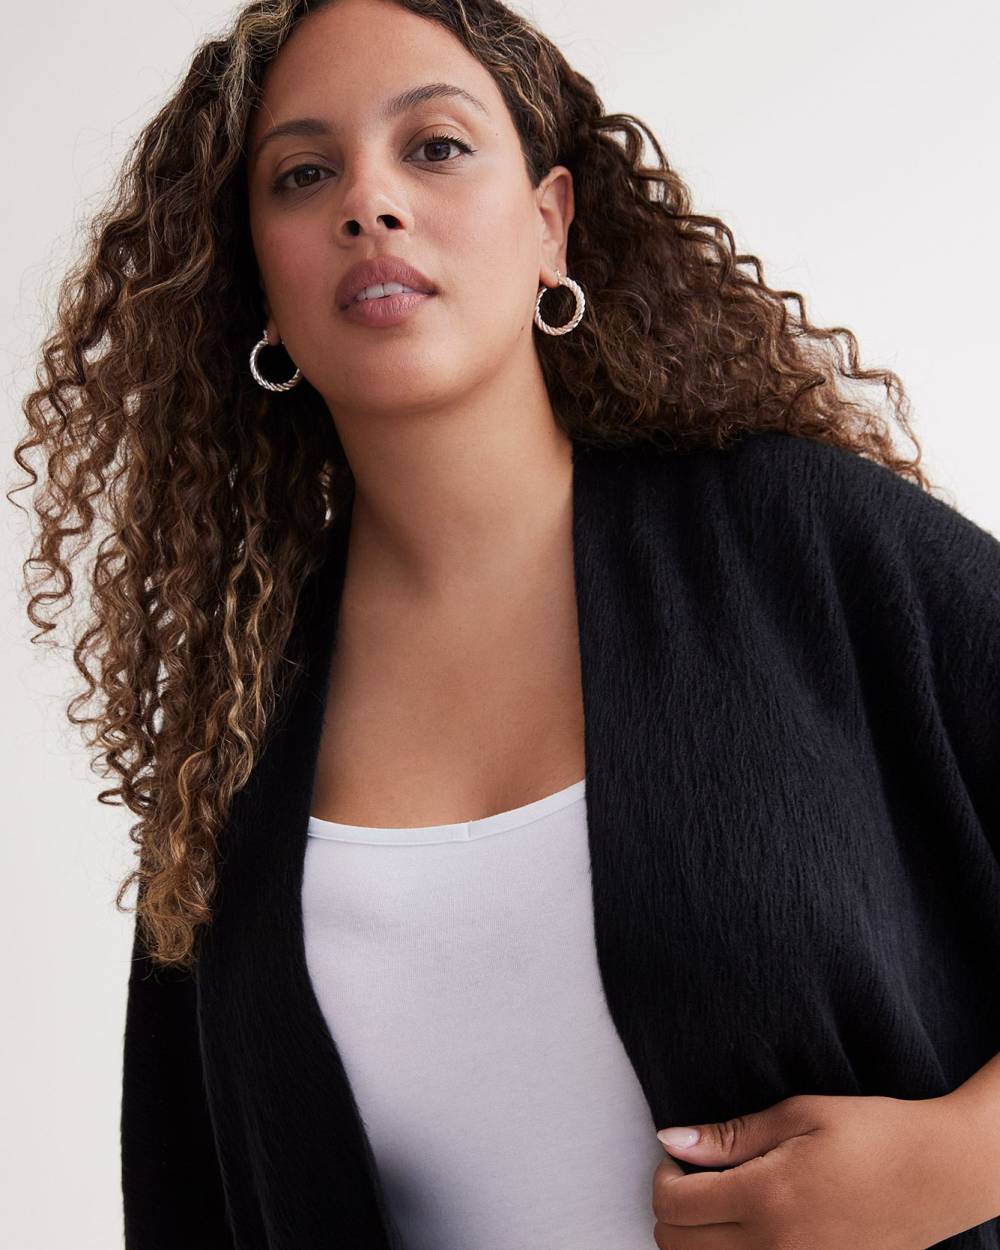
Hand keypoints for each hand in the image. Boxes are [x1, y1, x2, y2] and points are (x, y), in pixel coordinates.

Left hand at [651, 1091, 996, 1248]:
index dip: (663, 1175)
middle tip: (695, 1177)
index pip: (674, 1204)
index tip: (681, 1156)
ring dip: (694, 1238)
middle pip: (677, 1245)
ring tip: (719, 1202)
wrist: (940, 1175)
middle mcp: (775, 1248)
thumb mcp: (799, 1115)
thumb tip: (671, 1140)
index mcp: (767, 1197)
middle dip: (672, 1207)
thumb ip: (730, 1135)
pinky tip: (746, 1228)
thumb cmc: (874, 1134)